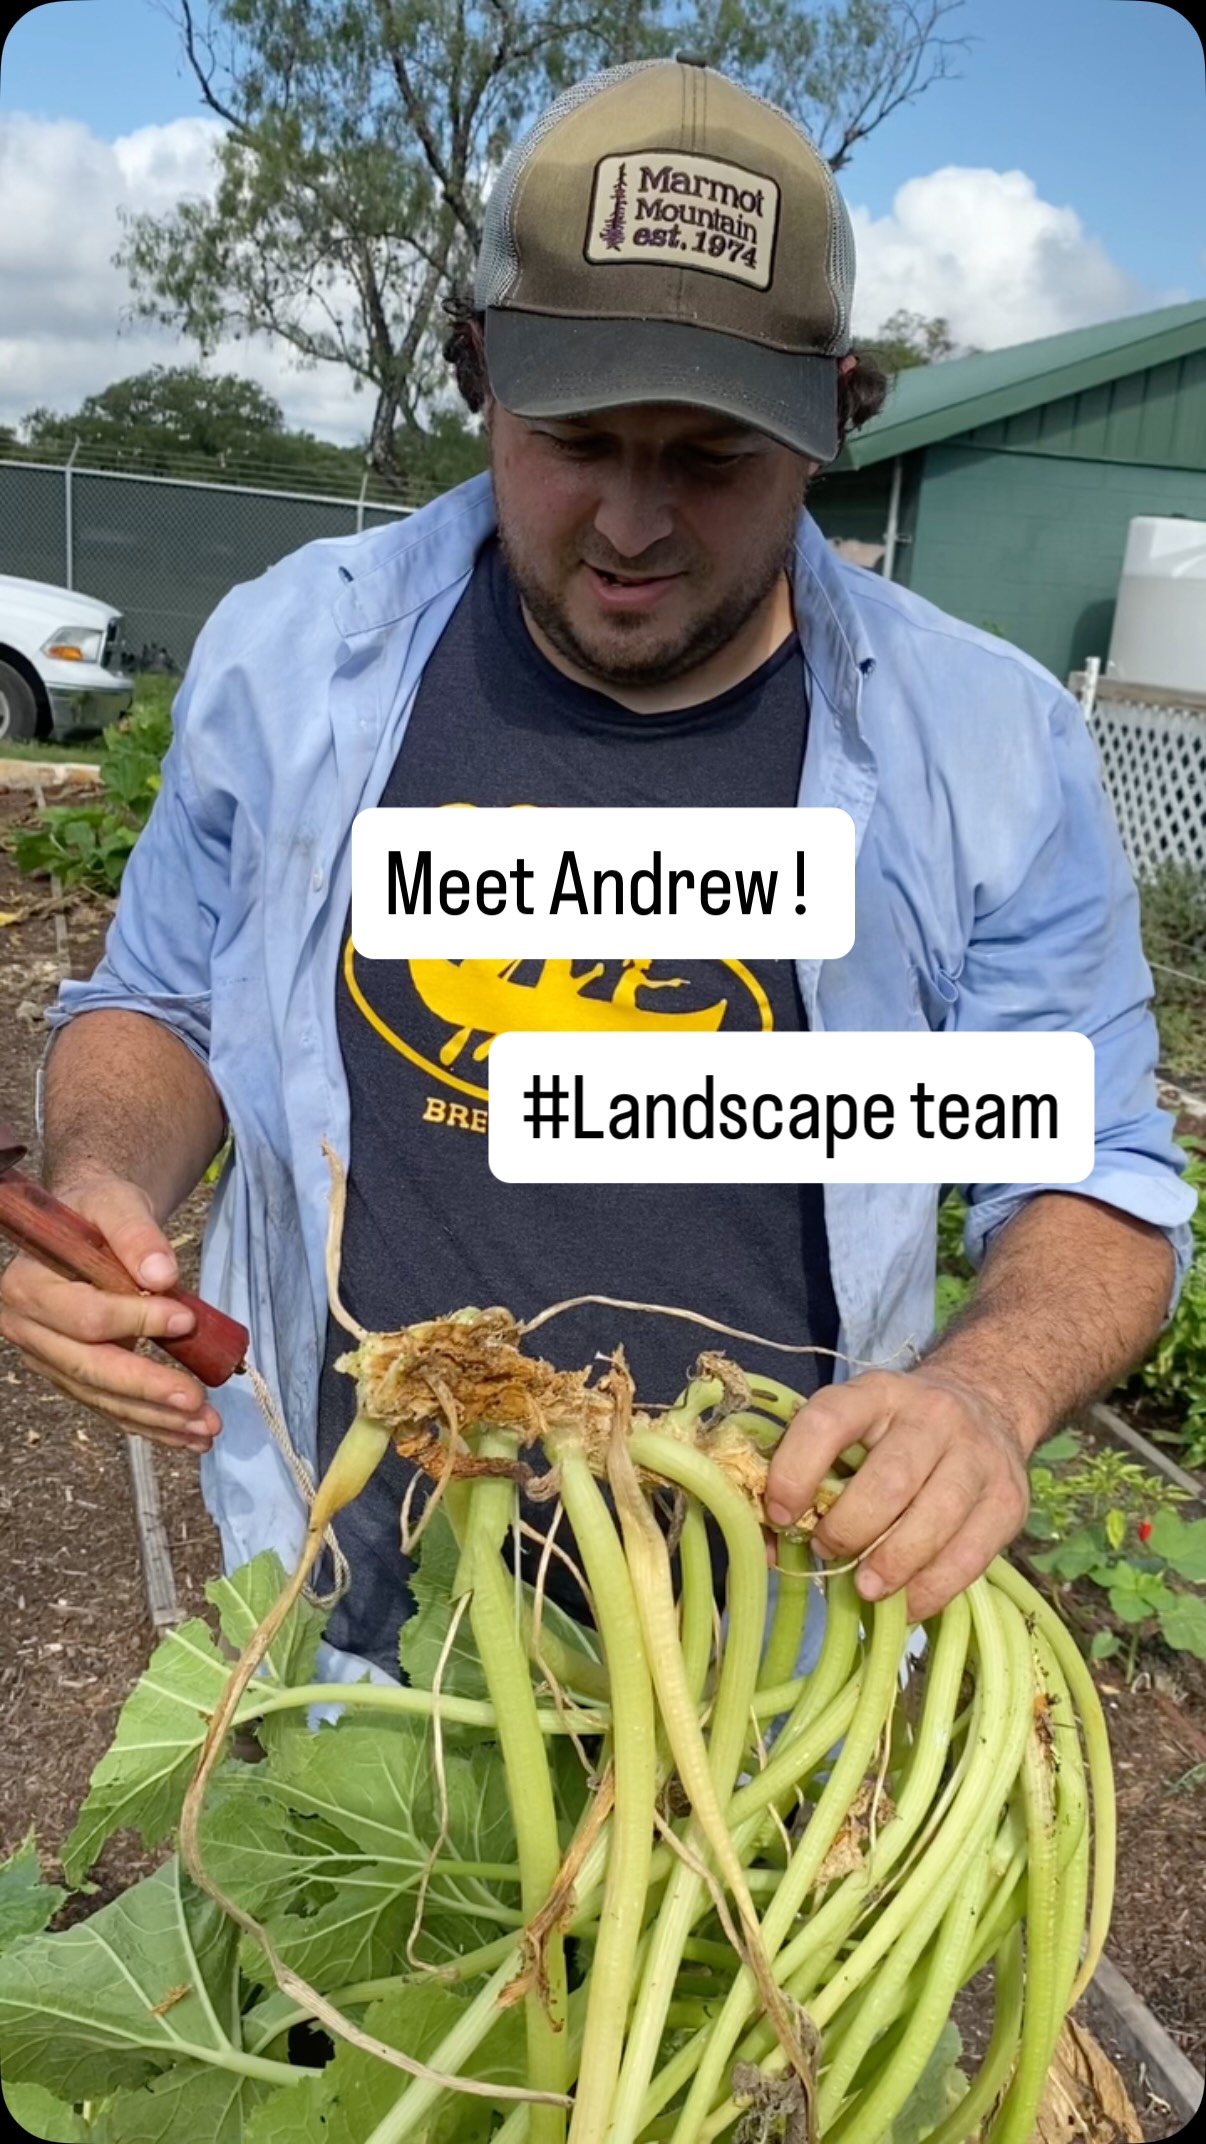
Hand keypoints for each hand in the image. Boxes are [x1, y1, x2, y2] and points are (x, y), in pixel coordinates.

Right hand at [0, 1171, 220, 1454]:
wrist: (87, 1228)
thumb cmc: (96, 1212)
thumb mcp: (116, 1205)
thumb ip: (136, 1235)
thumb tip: (162, 1276)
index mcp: (28, 1286)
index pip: (84, 1317)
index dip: (136, 1321)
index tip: (186, 1318)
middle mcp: (27, 1331)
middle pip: (89, 1370)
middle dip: (147, 1389)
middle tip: (197, 1401)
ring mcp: (47, 1361)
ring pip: (102, 1398)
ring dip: (156, 1419)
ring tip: (206, 1429)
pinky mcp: (70, 1378)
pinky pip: (110, 1407)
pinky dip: (151, 1424)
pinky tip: (188, 1436)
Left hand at [764, 1366, 1030, 1618]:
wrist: (986, 1404)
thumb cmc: (895, 1432)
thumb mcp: (851, 1431)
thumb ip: (807, 1476)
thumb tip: (768, 1546)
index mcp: (876, 1394)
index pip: (829, 1420)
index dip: (796, 1469)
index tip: (780, 1514)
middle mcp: (932, 1416)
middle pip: (888, 1481)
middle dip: (849, 1529)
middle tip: (829, 1552)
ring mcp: (978, 1456)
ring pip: (933, 1519)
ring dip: (890, 1564)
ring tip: (864, 1586)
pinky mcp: (1008, 1501)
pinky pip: (969, 1555)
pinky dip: (931, 1589)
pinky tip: (905, 1603)